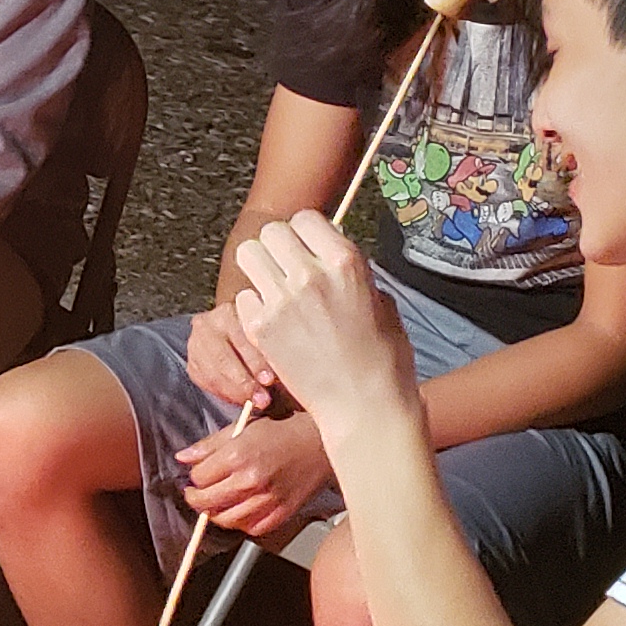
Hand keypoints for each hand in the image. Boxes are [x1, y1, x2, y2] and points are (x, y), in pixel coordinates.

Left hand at [175, 407, 334, 546]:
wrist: (318, 443)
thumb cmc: (281, 432)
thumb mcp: (241, 428)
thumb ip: (208, 445)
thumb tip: (183, 457)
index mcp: (238, 456)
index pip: (199, 477)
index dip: (195, 476)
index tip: (200, 474)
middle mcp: (251, 480)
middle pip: (207, 501)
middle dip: (196, 498)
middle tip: (197, 493)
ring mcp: (267, 500)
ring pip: (226, 520)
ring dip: (216, 513)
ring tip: (217, 502)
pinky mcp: (281, 513)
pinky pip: (251, 528)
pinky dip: (242, 522)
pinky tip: (240, 509)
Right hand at [182, 305, 274, 413]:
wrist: (226, 330)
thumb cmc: (253, 333)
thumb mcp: (262, 332)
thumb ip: (268, 348)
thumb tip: (283, 374)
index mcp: (229, 312)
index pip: (241, 338)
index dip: (255, 361)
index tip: (268, 380)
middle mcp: (208, 325)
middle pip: (223, 358)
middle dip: (244, 383)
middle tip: (262, 400)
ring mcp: (195, 344)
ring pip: (212, 373)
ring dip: (235, 393)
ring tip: (253, 403)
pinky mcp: (192, 362)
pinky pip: (206, 382)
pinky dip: (224, 394)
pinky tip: (239, 399)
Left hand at [229, 213, 419, 436]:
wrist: (365, 407)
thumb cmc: (383, 360)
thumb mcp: (382, 303)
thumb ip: (354, 274)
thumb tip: (332, 258)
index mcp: (346, 262)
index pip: (306, 218)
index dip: (305, 232)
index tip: (307, 247)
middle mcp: (310, 274)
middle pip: (271, 232)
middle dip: (277, 246)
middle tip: (286, 267)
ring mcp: (282, 300)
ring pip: (249, 255)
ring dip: (259, 268)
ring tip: (273, 288)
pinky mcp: (261, 327)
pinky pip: (242, 297)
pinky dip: (253, 306)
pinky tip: (271, 321)